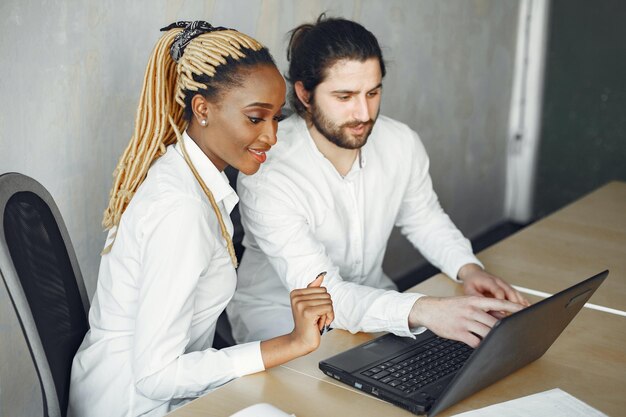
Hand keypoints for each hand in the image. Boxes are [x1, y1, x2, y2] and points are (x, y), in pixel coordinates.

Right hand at [288, 275, 333, 353]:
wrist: (302, 340)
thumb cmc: (308, 323)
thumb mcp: (311, 304)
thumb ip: (314, 290)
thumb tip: (321, 276)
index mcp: (295, 293)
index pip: (321, 289)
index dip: (323, 301)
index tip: (315, 311)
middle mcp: (296, 297)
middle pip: (326, 294)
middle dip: (326, 307)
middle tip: (317, 317)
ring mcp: (301, 304)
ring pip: (328, 301)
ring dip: (328, 313)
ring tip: (318, 320)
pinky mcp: (308, 312)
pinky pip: (328, 308)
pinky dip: (329, 317)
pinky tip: (322, 323)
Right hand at [408, 295, 523, 347]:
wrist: (429, 309)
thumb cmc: (450, 307)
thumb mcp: (466, 302)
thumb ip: (483, 308)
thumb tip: (502, 315)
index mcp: (474, 301)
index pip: (498, 302)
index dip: (513, 307)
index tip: (525, 310)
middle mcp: (471, 310)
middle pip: (495, 321)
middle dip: (506, 329)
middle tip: (515, 333)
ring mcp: (464, 321)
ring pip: (487, 332)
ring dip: (494, 339)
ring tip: (500, 342)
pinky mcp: (458, 332)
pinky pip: (475, 342)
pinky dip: (481, 345)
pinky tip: (483, 346)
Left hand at [458, 264, 529, 306]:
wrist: (474, 274)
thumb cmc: (472, 282)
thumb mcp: (469, 290)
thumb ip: (477, 298)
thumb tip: (484, 309)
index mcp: (489, 281)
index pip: (498, 291)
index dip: (502, 302)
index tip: (503, 313)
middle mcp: (499, 282)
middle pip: (510, 292)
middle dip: (514, 304)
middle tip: (517, 315)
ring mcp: (505, 284)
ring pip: (515, 293)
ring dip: (520, 303)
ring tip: (524, 313)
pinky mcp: (507, 288)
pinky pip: (517, 294)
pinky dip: (522, 300)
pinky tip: (527, 307)